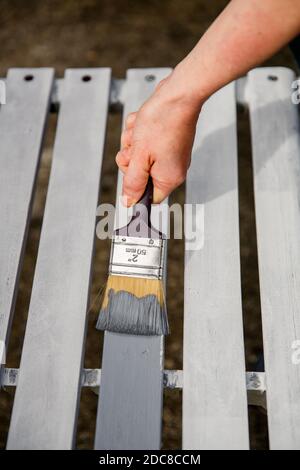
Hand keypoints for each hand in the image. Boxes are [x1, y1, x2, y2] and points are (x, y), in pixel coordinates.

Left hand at [116, 73, 201, 205]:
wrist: (177, 94)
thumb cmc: (162, 123)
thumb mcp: (140, 157)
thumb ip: (133, 182)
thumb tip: (129, 202)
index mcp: (169, 178)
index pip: (148, 197)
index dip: (134, 187)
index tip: (129, 172)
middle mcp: (173, 168)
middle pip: (141, 175)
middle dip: (131, 159)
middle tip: (135, 147)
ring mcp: (170, 153)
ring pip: (139, 156)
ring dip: (133, 142)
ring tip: (139, 131)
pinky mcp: (167, 139)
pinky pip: (144, 141)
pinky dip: (139, 132)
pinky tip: (142, 122)